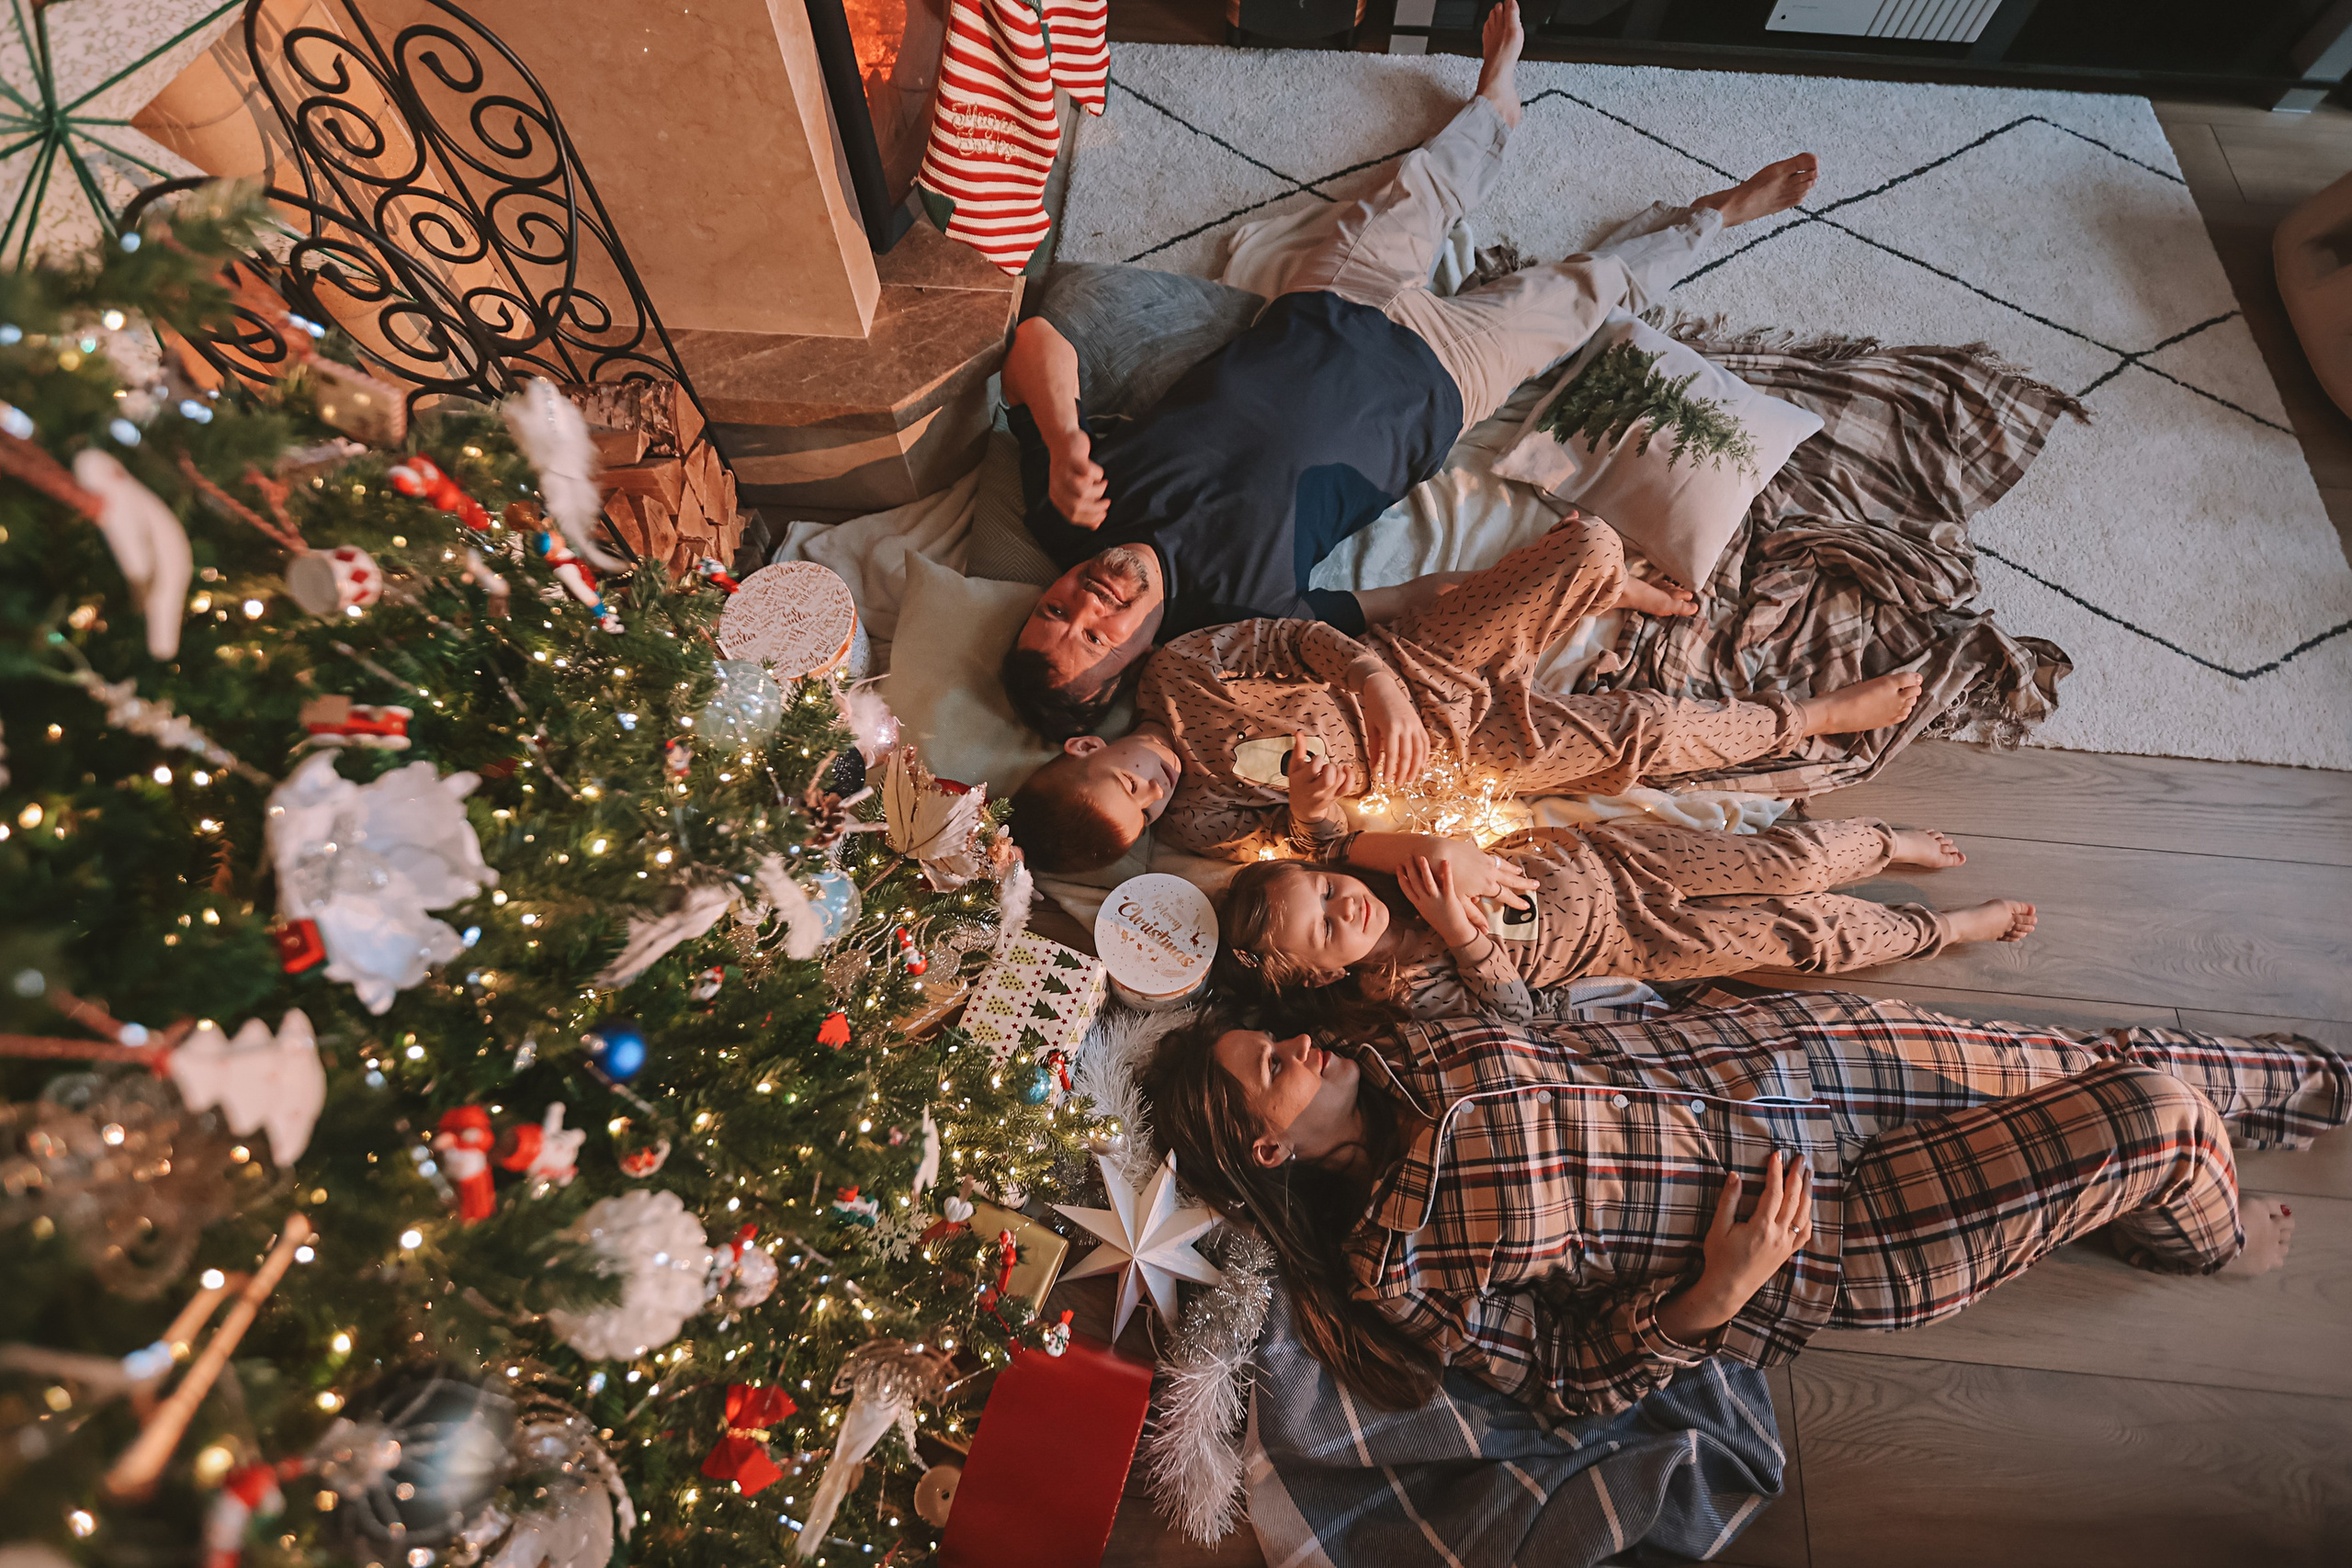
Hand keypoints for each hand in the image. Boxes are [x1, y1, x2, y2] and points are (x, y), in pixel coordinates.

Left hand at [1049, 429, 1107, 527]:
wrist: (1062, 439)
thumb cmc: (1071, 467)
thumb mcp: (1073, 489)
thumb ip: (1084, 507)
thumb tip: (1096, 526)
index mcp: (1056, 496)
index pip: (1073, 516)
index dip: (1090, 518)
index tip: (1103, 515)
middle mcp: (1057, 486)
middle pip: (1078, 505)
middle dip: (1096, 507)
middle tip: (1106, 503)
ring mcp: (1064, 472)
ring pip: (1083, 491)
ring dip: (1098, 490)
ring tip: (1102, 485)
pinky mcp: (1073, 460)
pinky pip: (1089, 473)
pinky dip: (1098, 475)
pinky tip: (1099, 474)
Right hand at [1286, 733, 1351, 826]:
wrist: (1303, 807)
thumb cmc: (1299, 784)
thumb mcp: (1294, 767)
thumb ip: (1298, 750)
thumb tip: (1299, 733)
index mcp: (1302, 781)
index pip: (1314, 769)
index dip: (1318, 760)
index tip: (1316, 759)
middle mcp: (1315, 790)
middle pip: (1328, 780)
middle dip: (1330, 768)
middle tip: (1327, 766)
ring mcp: (1327, 795)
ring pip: (1340, 781)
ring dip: (1339, 771)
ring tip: (1333, 769)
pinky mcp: (1337, 796)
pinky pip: (1348, 787)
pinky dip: (1350, 776)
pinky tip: (1345, 770)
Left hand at [1356, 672, 1428, 789]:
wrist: (1383, 686)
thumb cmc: (1373, 707)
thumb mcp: (1371, 727)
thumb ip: (1374, 748)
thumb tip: (1374, 767)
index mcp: (1391, 728)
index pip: (1393, 755)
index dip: (1391, 770)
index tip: (1387, 781)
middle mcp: (1405, 726)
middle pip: (1407, 755)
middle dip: (1403, 772)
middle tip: (1399, 784)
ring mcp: (1414, 724)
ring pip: (1419, 750)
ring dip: (1416, 767)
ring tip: (1411, 779)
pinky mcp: (1419, 723)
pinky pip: (1425, 742)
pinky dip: (1425, 755)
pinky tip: (1421, 766)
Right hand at [1398, 855, 1488, 950]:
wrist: (1456, 934)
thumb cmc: (1443, 922)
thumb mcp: (1428, 912)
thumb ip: (1423, 900)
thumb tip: (1419, 890)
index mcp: (1419, 905)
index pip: (1406, 889)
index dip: (1401, 877)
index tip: (1398, 866)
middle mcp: (1426, 902)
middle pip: (1415, 883)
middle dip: (1410, 868)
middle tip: (1408, 855)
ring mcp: (1437, 901)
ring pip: (1428, 882)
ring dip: (1424, 869)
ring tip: (1421, 857)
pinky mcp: (1450, 900)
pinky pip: (1447, 884)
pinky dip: (1446, 872)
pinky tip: (1445, 861)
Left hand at [1415, 836, 1536, 910]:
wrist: (1435, 852)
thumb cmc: (1445, 878)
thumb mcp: (1458, 901)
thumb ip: (1473, 915)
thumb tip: (1484, 931)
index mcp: (1487, 886)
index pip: (1507, 896)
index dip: (1517, 902)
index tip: (1527, 906)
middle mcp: (1490, 872)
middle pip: (1511, 879)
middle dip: (1524, 883)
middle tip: (1536, 885)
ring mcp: (1485, 860)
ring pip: (1504, 866)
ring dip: (1514, 870)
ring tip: (1521, 872)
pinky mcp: (1477, 851)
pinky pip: (1495, 857)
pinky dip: (1502, 861)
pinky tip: (1501, 861)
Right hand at [1670, 1151, 1814, 1338]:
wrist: (1729, 1289)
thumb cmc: (1720, 1258)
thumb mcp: (1718, 1228)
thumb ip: (1728, 1201)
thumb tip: (1735, 1176)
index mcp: (1761, 1227)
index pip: (1773, 1192)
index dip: (1775, 1172)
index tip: (1776, 1155)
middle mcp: (1778, 1235)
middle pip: (1793, 1200)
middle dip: (1797, 1176)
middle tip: (1800, 1158)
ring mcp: (1786, 1245)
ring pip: (1803, 1214)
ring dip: (1807, 1192)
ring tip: (1808, 1175)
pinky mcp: (1787, 1253)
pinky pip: (1805, 1232)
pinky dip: (1808, 1216)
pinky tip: (1807, 1206)